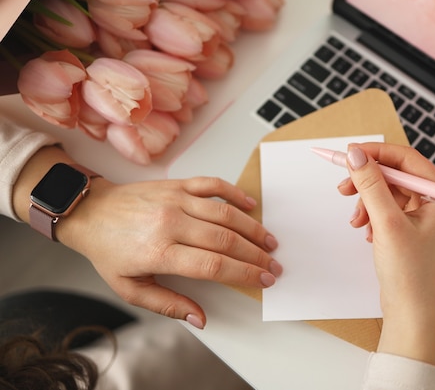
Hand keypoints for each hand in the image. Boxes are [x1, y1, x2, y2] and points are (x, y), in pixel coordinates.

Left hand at [56, 176, 281, 328]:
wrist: (92, 211)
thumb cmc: (110, 251)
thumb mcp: (131, 288)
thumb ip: (168, 304)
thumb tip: (200, 318)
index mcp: (159, 251)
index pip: (213, 265)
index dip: (244, 274)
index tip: (263, 280)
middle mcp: (170, 222)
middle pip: (226, 240)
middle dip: (256, 255)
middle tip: (273, 266)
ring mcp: (176, 199)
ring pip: (225, 214)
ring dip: (253, 229)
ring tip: (270, 242)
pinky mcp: (177, 184)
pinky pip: (213, 185)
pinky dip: (235, 194)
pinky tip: (250, 205)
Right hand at [337, 142, 434, 365]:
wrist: (411, 316)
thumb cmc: (410, 274)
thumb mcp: (387, 223)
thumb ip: (371, 184)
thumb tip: (356, 154)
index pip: (406, 160)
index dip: (376, 153)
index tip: (349, 154)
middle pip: (395, 176)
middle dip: (367, 182)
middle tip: (343, 188)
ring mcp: (423, 218)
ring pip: (387, 194)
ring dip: (367, 202)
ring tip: (357, 222)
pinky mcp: (410, 231)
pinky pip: (386, 211)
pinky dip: (372, 217)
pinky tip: (367, 233)